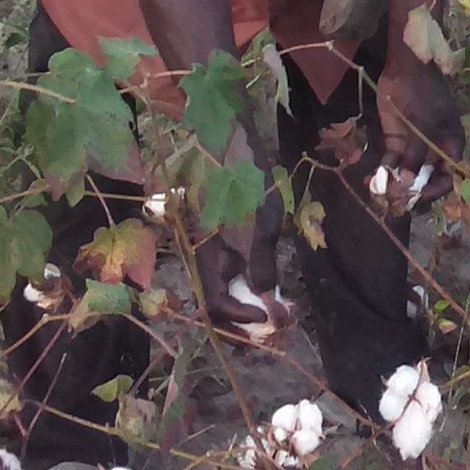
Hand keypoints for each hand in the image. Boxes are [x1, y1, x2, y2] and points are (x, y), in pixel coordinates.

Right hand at [199, 187, 289, 335]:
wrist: (225, 143)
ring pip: (217, 290)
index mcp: (205, 256)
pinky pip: (222, 274)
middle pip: (212, 304)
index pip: (215, 304)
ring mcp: (205, 249)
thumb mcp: (261, 221)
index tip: (268, 318)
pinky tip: (262, 285)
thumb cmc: (244, 179)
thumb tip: (264, 296)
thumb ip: (261, 260)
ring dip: (241, 306)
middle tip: (269, 327)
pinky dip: (241, 286)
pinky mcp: (213, 239)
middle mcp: (199, 257)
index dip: (240, 317)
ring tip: (269, 311)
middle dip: (239, 322)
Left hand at [377, 59, 464, 189]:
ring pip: (407, 173)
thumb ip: (415, 154)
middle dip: (410, 190)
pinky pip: (392, 162)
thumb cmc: (421, 92)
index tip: (416, 197)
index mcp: (450, 144)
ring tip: (377, 190)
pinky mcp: (397, 141)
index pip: (448, 176)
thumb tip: (408, 183)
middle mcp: (434, 149)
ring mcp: (414, 145)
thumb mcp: (420, 123)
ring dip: (393, 183)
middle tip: (392, 199)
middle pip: (426, 178)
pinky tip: (369, 179)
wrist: (404, 66)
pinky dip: (383, 171)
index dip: (434, 189)